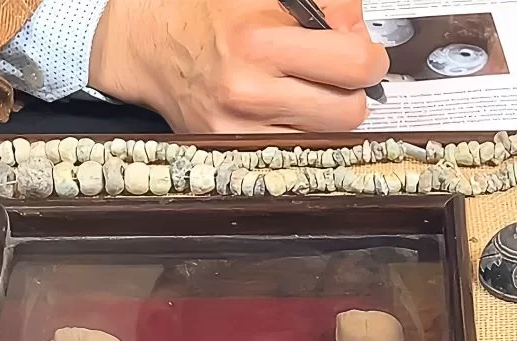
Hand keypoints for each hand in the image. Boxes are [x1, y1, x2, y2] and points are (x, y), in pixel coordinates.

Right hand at [89, 0, 388, 132]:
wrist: (147, 46)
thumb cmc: (202, 12)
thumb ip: (322, 4)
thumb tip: (358, 29)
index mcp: (259, 42)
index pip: (353, 65)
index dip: (369, 58)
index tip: (362, 52)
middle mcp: (249, 93)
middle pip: (347, 113)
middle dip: (353, 92)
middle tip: (341, 75)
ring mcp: (240, 129)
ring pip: (324, 137)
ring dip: (327, 114)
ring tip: (306, 89)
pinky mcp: (232, 148)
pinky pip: (293, 149)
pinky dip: (300, 130)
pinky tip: (286, 108)